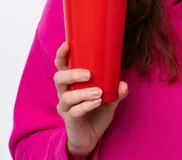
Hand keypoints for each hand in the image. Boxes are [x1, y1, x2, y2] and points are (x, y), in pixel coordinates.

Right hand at [54, 42, 128, 157]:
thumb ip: (116, 91)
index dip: (61, 55)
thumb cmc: (96, 113)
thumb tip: (123, 83)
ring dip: (82, 92)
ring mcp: (65, 107)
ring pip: (66, 96)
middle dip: (72, 74)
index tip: (67, 45)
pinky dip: (86, 105)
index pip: (61, 66)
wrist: (90, 137)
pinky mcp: (69, 120)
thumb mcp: (109, 100)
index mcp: (71, 82)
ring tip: (98, 92)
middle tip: (89, 74)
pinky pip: (74, 111)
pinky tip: (97, 102)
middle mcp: (64, 92)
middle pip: (59, 78)